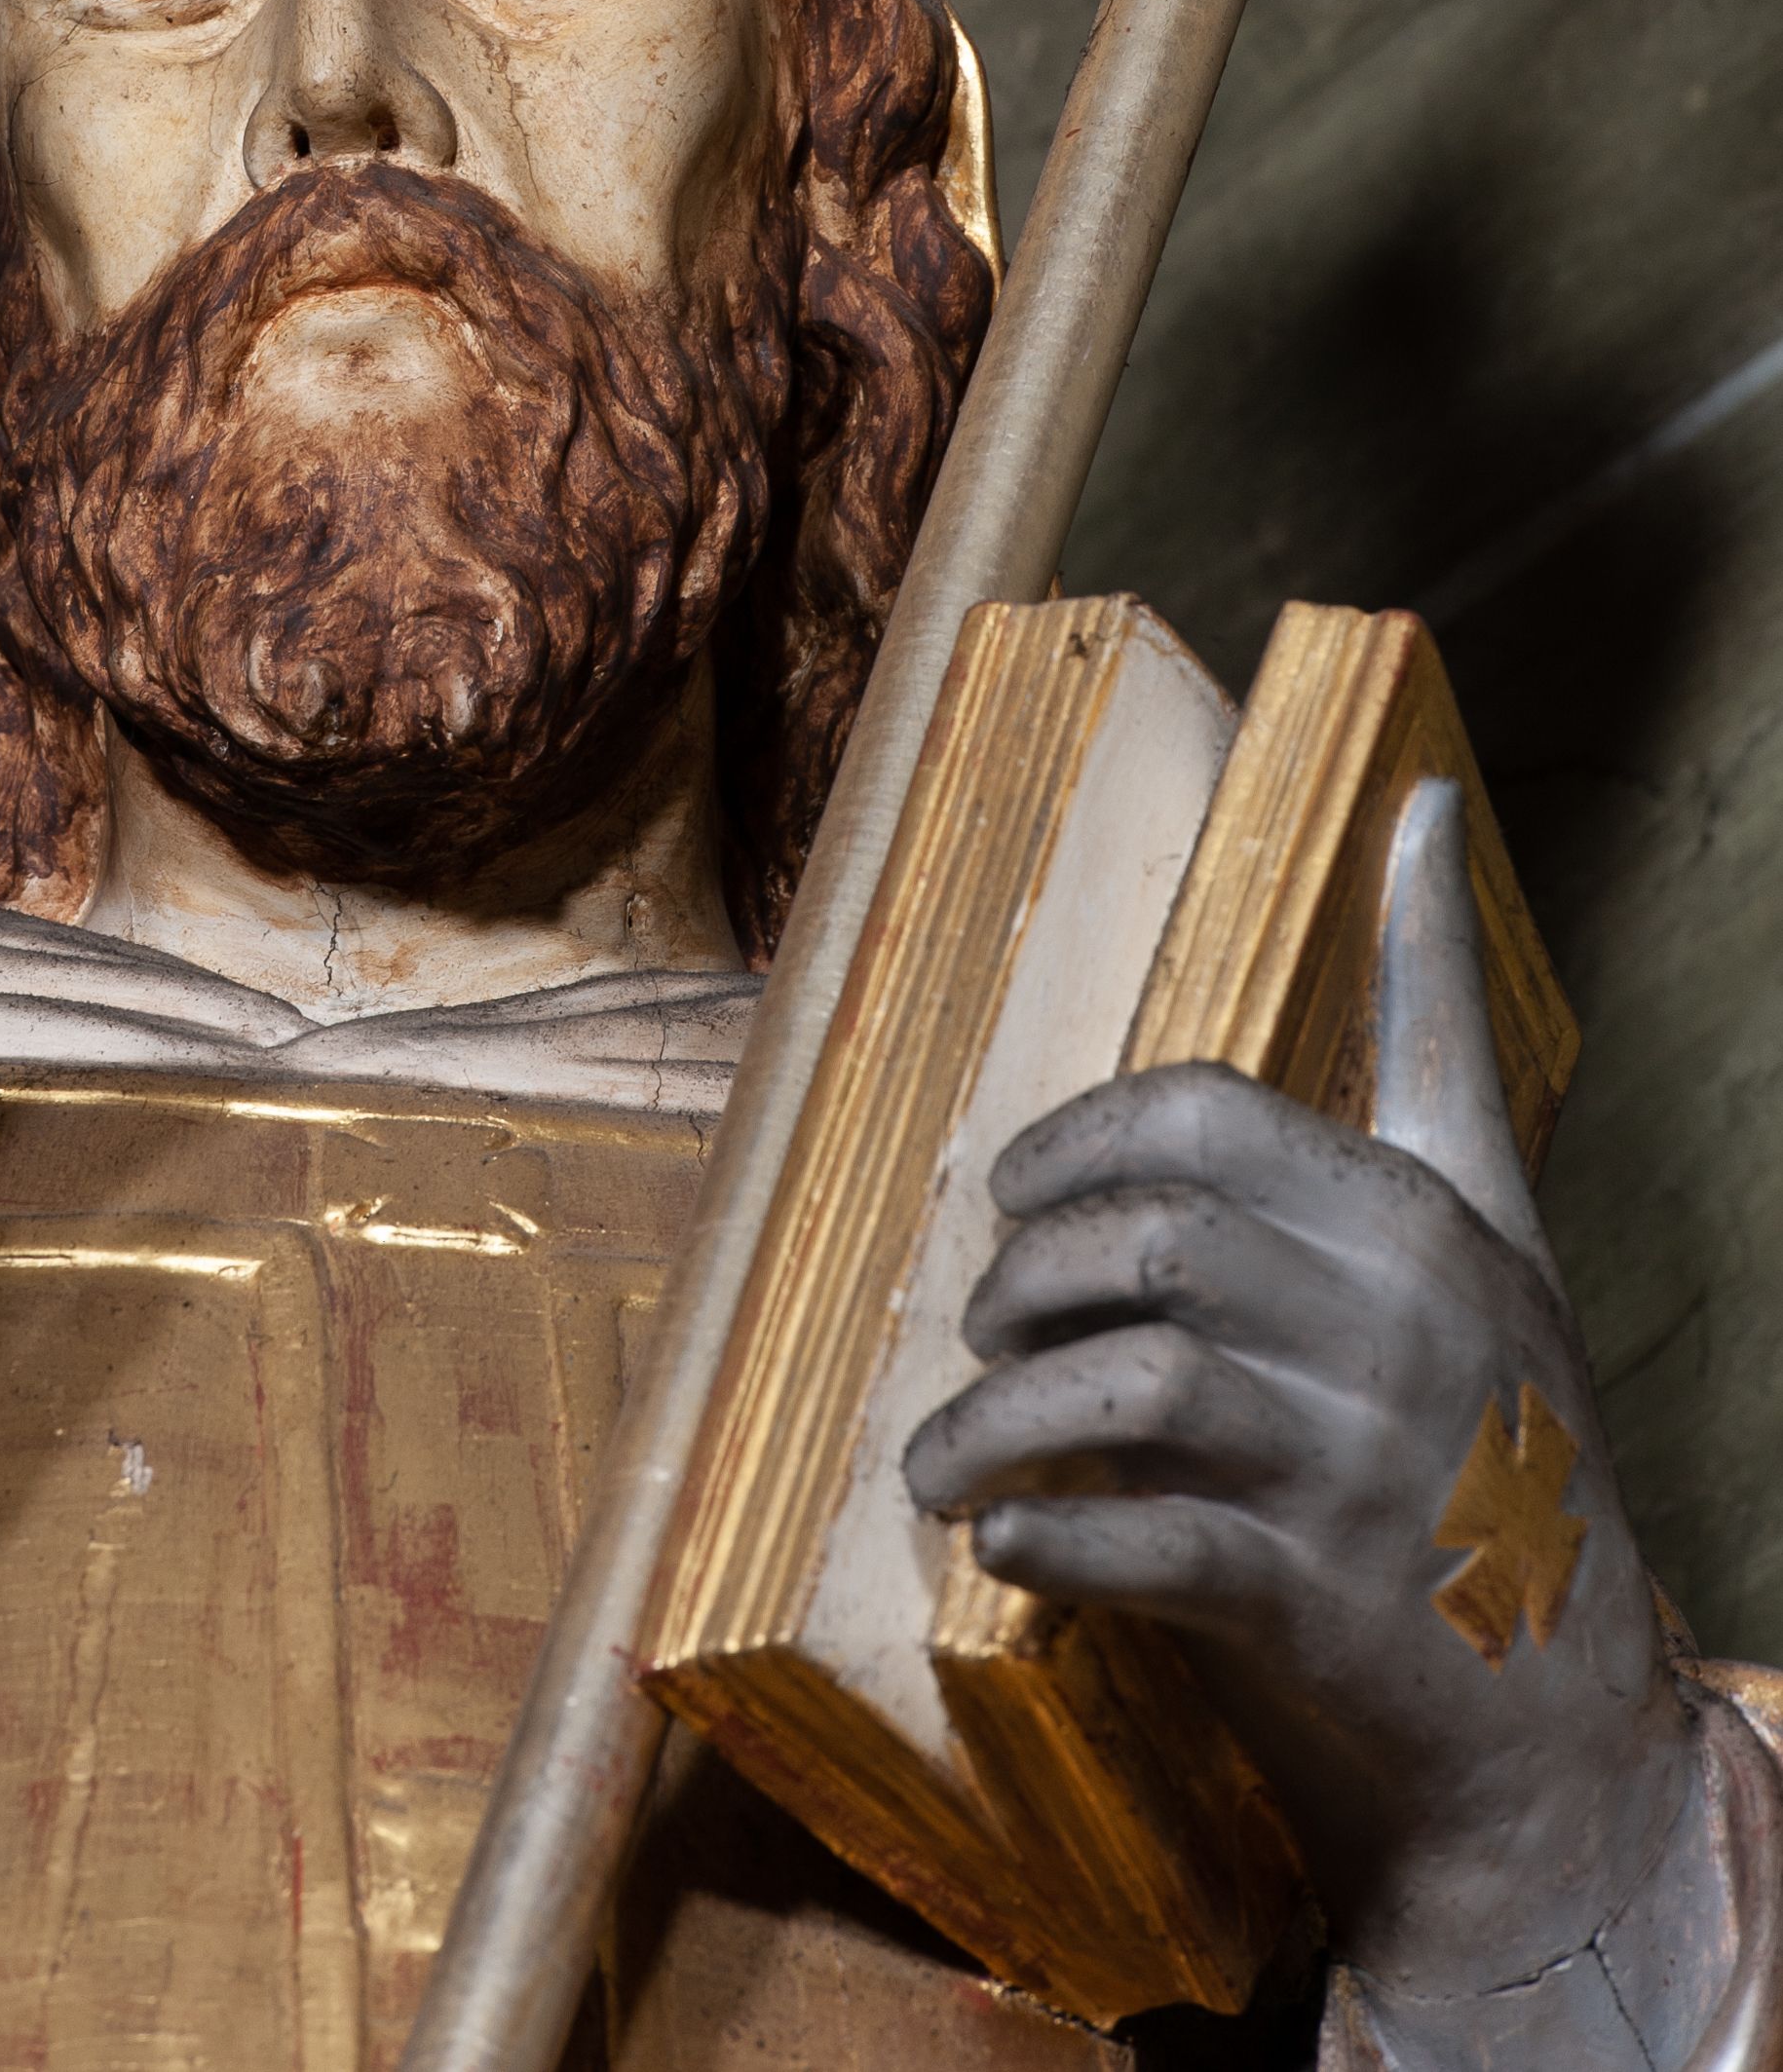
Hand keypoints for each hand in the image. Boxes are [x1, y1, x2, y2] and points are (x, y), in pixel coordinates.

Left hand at [905, 784, 1707, 2027]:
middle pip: (1145, 1245)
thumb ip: (1434, 1011)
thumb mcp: (1487, 1208)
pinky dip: (1049, 1542)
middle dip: (1019, 1284)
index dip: (1070, 1145)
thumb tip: (1426, 797)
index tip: (1007, 1197)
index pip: (1202, 1117)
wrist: (1571, 1721)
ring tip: (947, 1457)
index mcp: (1419, 1218)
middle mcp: (1395, 1330)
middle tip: (981, 1335)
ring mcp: (1361, 1470)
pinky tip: (1004, 1545)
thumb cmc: (1505, 1424)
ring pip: (1126, 1390)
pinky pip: (1148, 1549)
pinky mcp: (1321, 1609)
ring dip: (993, 1423)